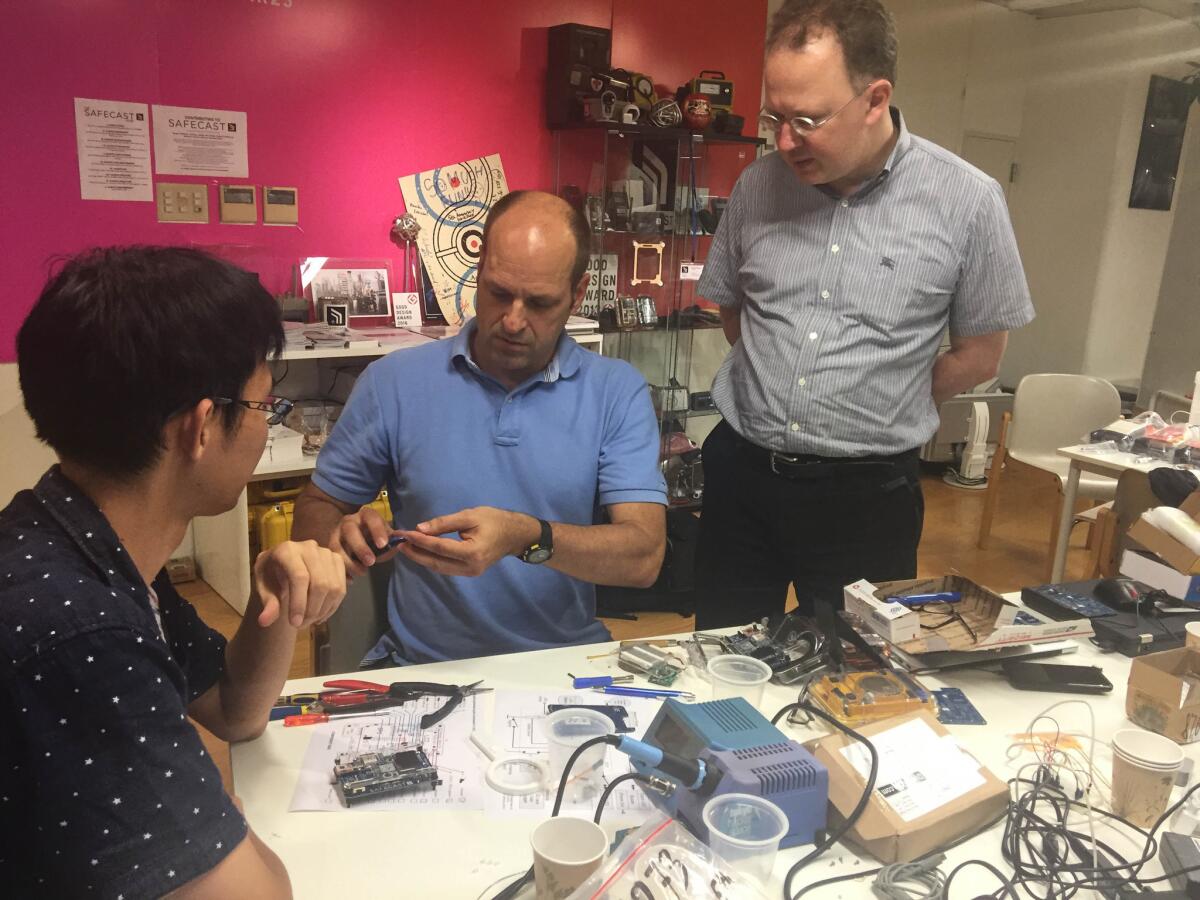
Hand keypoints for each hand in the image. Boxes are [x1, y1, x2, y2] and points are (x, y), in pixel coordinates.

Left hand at [253, 539, 346, 628]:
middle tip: (300, 625)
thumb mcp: (263, 587)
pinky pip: (341, 589)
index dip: (299, 603)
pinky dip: (332, 607)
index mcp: (287, 550)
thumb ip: (267, 603)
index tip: (295, 623)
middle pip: (320, 583)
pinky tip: (320, 616)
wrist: (282, 563)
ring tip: (309, 622)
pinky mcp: (338, 561)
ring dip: (322, 610)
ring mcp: (327, 553)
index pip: (299, 577)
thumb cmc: (271, 574)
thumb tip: (264, 621)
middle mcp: (310, 547)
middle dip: (312, 610)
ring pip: (334, 588)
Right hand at [330, 505, 406, 577]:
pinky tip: (351, 579)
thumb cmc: (376, 535)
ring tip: (363, 572)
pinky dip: (341, 571)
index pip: (371, 517)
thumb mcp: (386, 535)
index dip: (377, 530)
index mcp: (366, 515)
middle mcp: (348, 522)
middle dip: (360, 547)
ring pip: (336, 546)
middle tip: (371, 562)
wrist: (361, 536)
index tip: (383, 544)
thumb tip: (394, 546)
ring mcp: (336, 533)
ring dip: (349, 561)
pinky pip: (331, 559)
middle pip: (350, 530)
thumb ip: (392, 540)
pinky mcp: (330, 547)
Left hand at [399, 507, 539, 576]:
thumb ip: (444, 523)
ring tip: (406, 547)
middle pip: (436, 562)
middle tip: (399, 543)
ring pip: (439, 568)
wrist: (515, 535)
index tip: (404, 533)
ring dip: (421, 558)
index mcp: (472, 552)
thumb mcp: (470, 516)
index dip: (420, 541)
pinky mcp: (469, 572)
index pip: (439, 547)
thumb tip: (420, 528)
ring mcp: (470, 573)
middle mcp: (470, 567)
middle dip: (415, 553)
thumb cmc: (495, 521)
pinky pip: (445, 568)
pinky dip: (432, 560)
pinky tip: (421, 552)